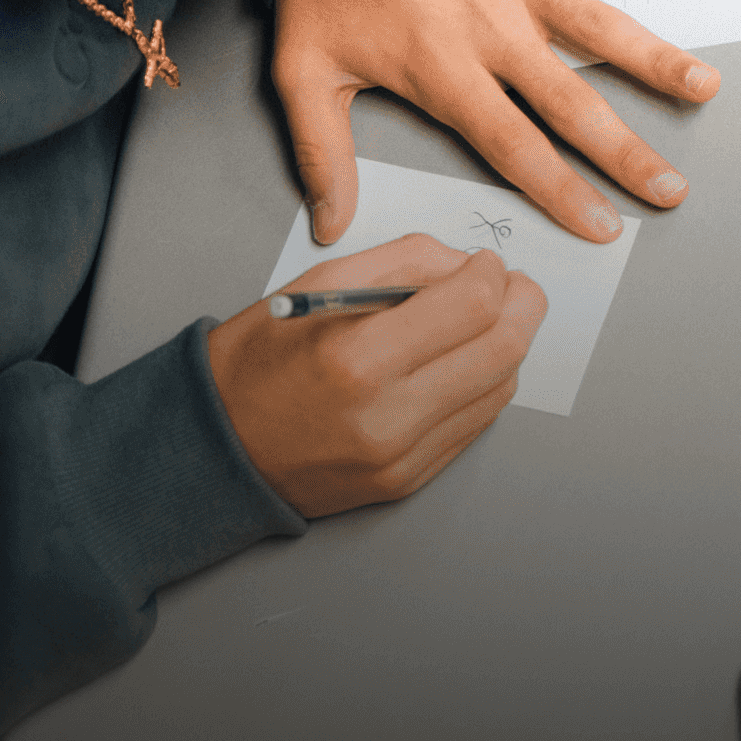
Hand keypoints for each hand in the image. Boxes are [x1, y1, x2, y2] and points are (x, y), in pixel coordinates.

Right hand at [207, 234, 546, 517]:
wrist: (218, 449)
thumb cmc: (257, 364)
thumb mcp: (315, 286)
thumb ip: (400, 262)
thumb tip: (465, 263)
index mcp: (357, 358)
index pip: (471, 306)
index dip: (491, 274)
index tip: (484, 263)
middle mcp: (387, 415)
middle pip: (502, 350)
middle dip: (522, 305)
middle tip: (514, 286)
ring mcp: (403, 456)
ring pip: (500, 389)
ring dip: (506, 346)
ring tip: (484, 322)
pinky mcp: (409, 479)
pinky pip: (476, 424)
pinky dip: (482, 385)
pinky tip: (461, 363)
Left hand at [271, 0, 729, 245]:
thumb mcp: (303, 70)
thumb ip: (322, 152)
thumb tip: (332, 222)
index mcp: (445, 69)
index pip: (514, 145)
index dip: (561, 189)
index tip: (602, 224)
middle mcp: (494, 28)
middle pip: (573, 104)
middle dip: (626, 153)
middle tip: (670, 188)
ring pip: (604, 28)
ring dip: (659, 59)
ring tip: (705, 88)